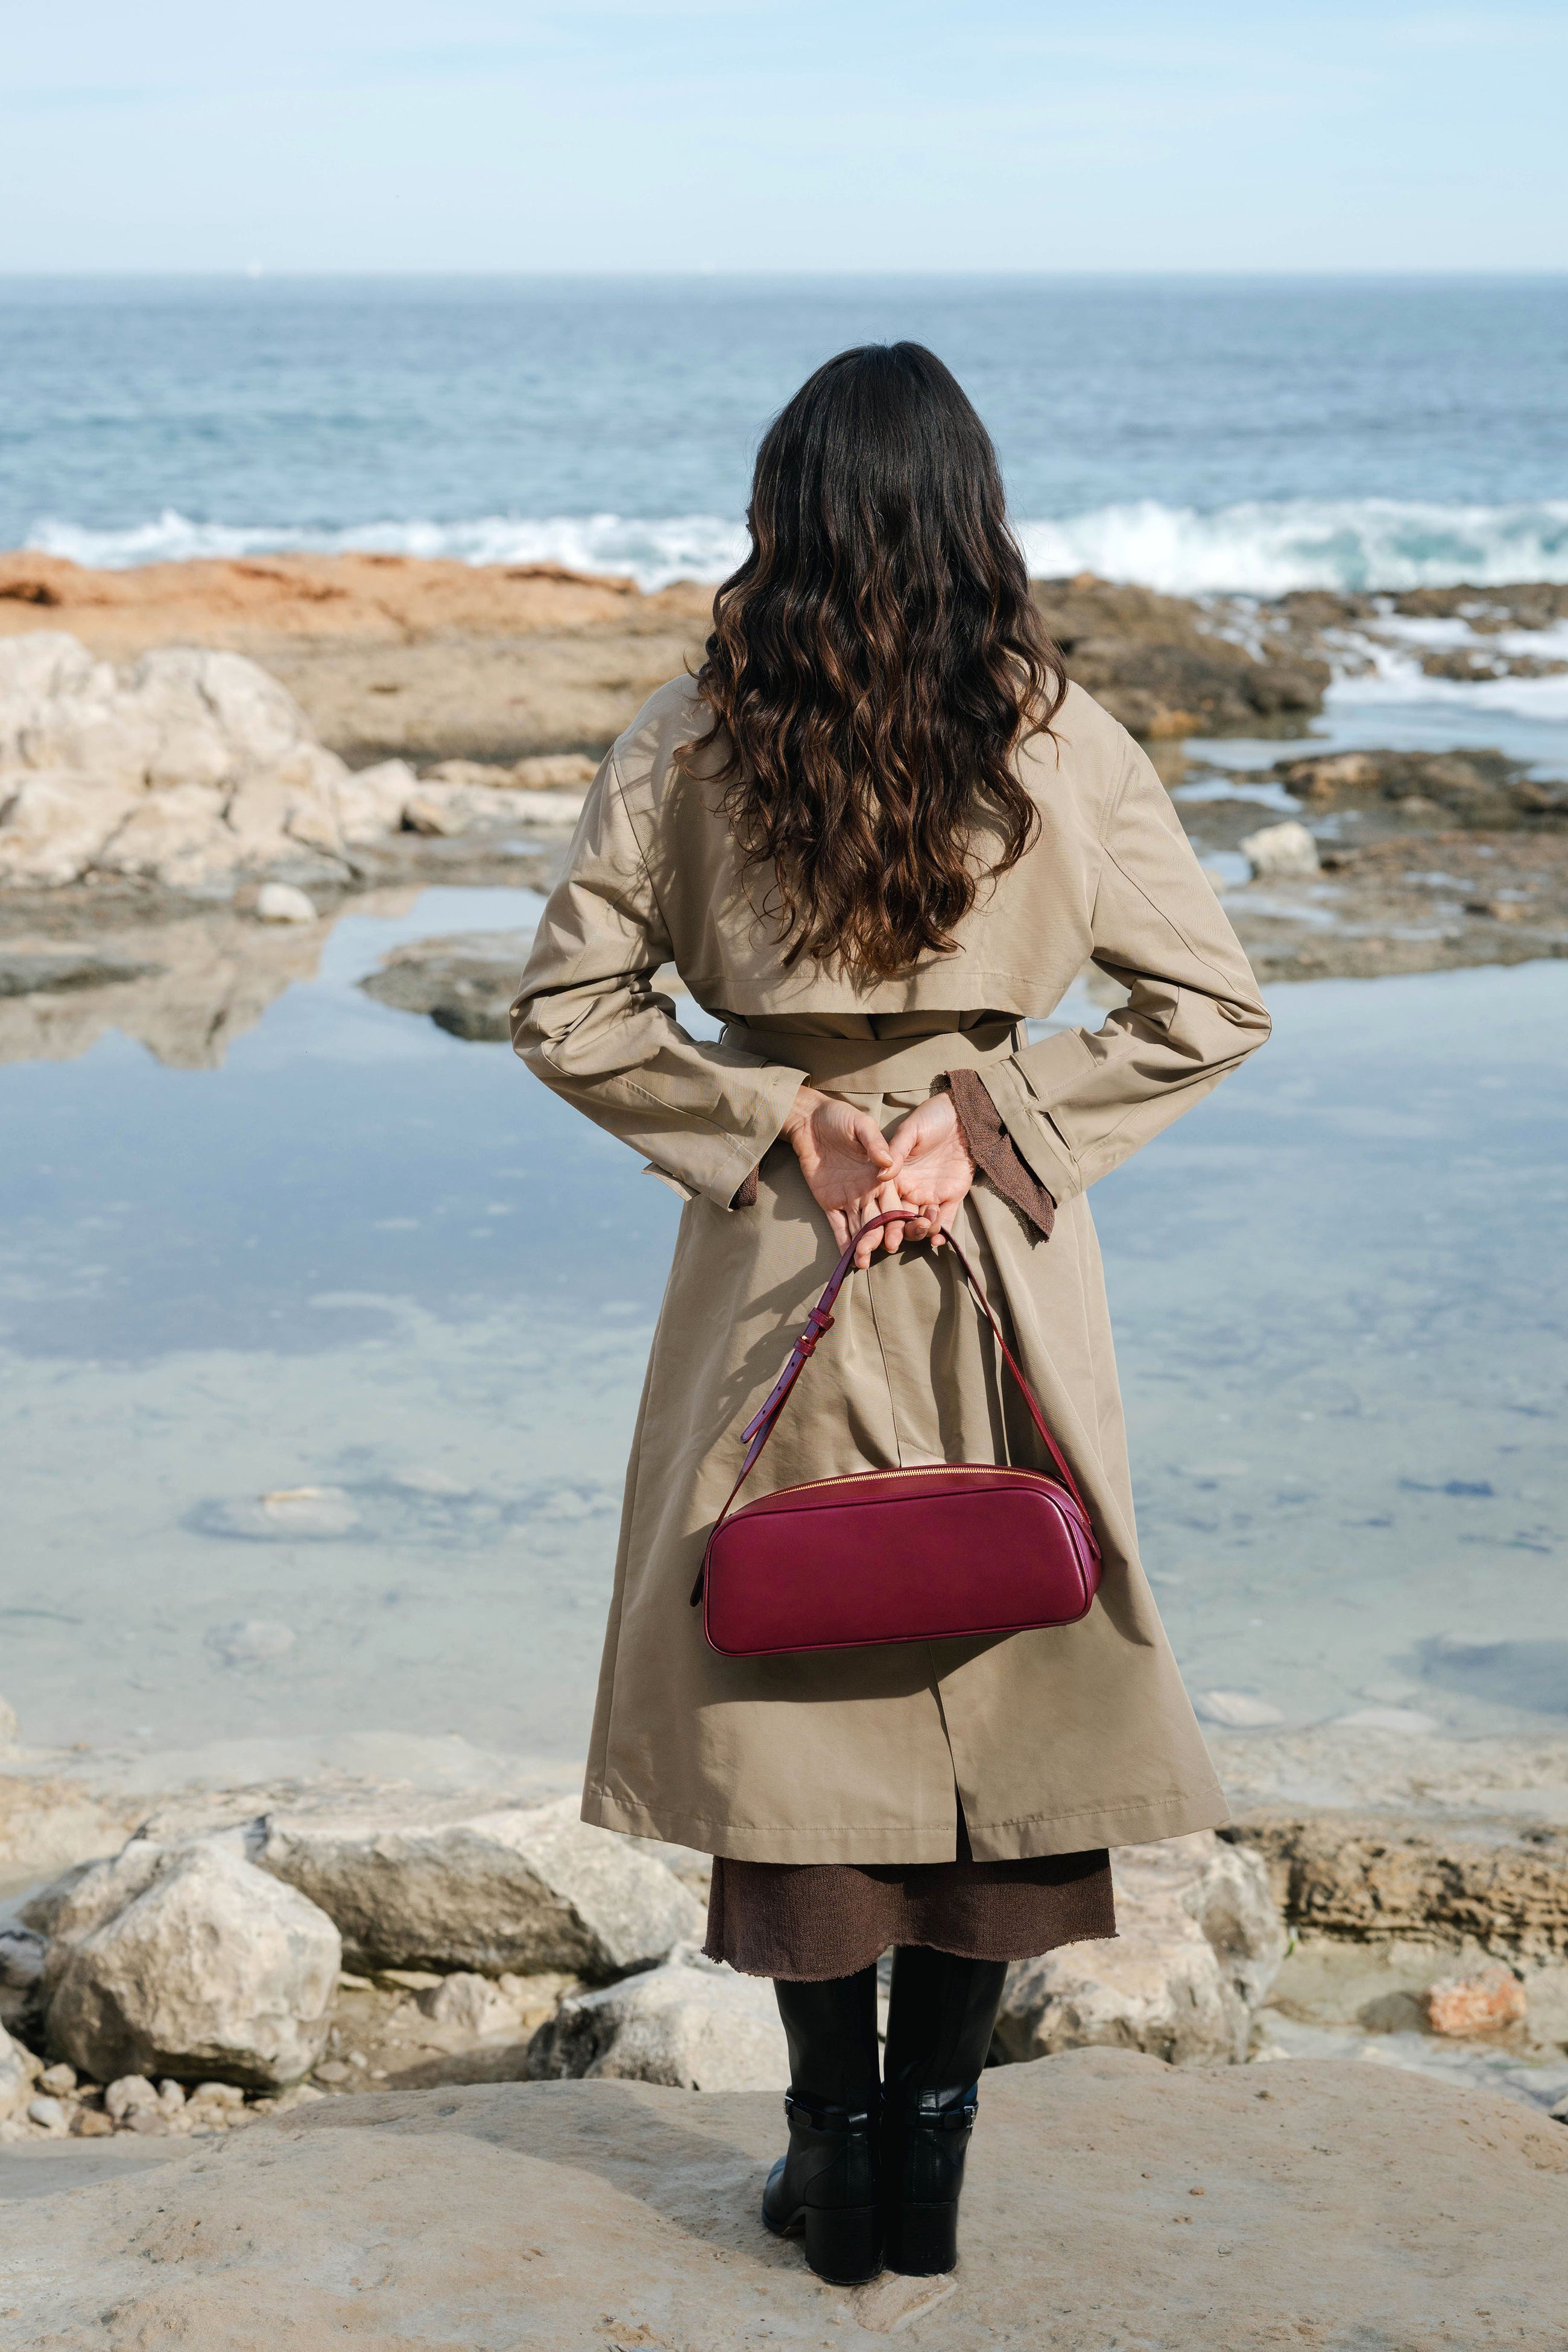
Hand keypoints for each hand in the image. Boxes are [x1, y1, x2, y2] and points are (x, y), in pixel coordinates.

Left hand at [781, 1086, 911, 1267]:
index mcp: (881, 1176)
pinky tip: (847, 1258)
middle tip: (877, 1252)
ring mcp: (849, 1198)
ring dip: (862, 1245)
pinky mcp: (829, 1202)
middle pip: (877, 1220)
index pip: (893, 1202)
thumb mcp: (860, 1125)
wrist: (810, 1120)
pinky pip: (837, 1225)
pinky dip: (842, 1241)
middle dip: (879, 1237)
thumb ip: (874, 1143)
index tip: (898, 1235)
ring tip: (862, 1262)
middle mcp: (868, 1191)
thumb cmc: (840, 1117)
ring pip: (859, 1227)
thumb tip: (887, 1162)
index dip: (896, 1220)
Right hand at [882, 1090, 975, 1250]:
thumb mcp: (910, 1131)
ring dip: (922, 1231)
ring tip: (926, 1227)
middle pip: (900, 1218)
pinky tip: (939, 1239)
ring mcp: (931, 1194)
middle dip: (899, 1232)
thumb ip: (897, 1152)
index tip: (877, 1232)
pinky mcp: (952, 1196)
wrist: (964, 1115)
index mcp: (896, 1175)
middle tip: (897, 1241)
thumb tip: (881, 1175)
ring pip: (922, 1222)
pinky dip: (943, 1231)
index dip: (880, 1218)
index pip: (884, 1201)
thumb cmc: (932, 1118)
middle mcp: (910, 1189)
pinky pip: (947, 1218)